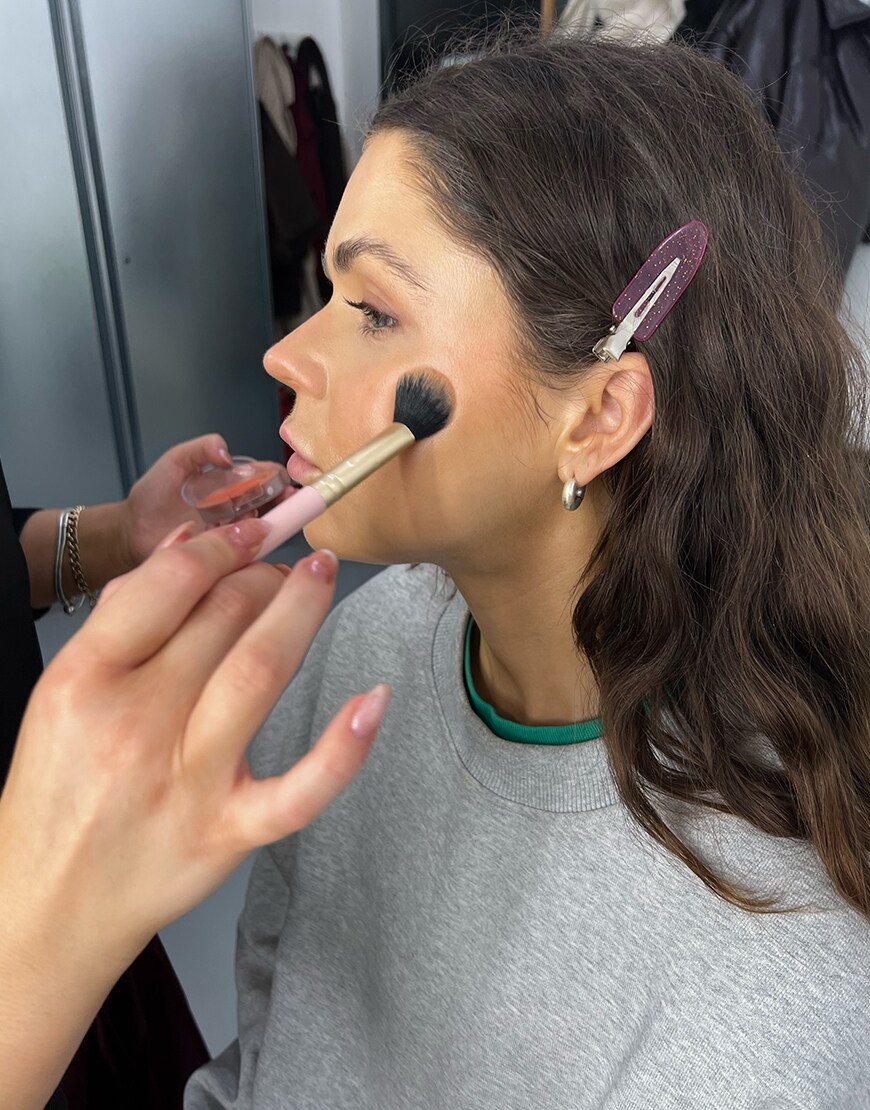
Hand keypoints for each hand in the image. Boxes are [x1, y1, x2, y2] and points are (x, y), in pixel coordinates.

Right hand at [0, 520, 388, 962]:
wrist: (48, 902)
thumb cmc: (59, 789)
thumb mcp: (63, 691)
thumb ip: (124, 617)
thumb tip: (189, 544)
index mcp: (85, 681)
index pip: (168, 585)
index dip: (222, 546)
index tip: (249, 533)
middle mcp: (136, 724)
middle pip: (222, 618)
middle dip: (263, 575)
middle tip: (281, 566)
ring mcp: (188, 782)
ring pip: (262, 671)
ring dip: (302, 611)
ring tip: (320, 577)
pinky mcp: (228, 832)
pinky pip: (300, 787)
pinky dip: (345, 745)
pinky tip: (374, 699)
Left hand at [119, 434, 287, 564]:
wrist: (133, 529)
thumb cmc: (154, 494)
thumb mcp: (176, 460)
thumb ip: (201, 448)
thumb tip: (227, 454)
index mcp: (232, 481)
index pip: (268, 476)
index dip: (279, 478)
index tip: (281, 482)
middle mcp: (239, 505)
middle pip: (273, 502)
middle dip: (284, 502)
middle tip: (283, 503)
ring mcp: (233, 530)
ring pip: (263, 526)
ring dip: (268, 524)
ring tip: (261, 521)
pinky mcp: (224, 553)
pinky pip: (246, 550)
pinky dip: (253, 546)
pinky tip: (248, 542)